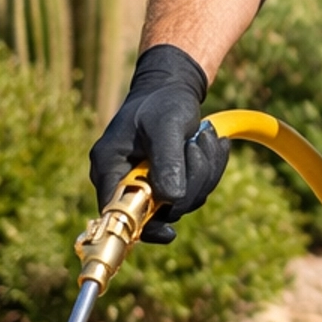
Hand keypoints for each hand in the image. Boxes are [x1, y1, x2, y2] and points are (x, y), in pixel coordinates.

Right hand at [88, 43, 229, 244]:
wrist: (172, 88)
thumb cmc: (162, 102)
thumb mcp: (165, 125)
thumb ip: (167, 161)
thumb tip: (172, 199)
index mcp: (109, 167)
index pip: (117, 212)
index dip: (142, 226)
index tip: (168, 233)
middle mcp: (124, 181)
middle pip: (159, 211)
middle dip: (190, 182)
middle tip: (197, 145)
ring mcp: (147, 184)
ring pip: (182, 203)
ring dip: (203, 172)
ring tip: (205, 136)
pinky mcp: (167, 183)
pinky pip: (193, 192)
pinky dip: (208, 169)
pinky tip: (211, 143)